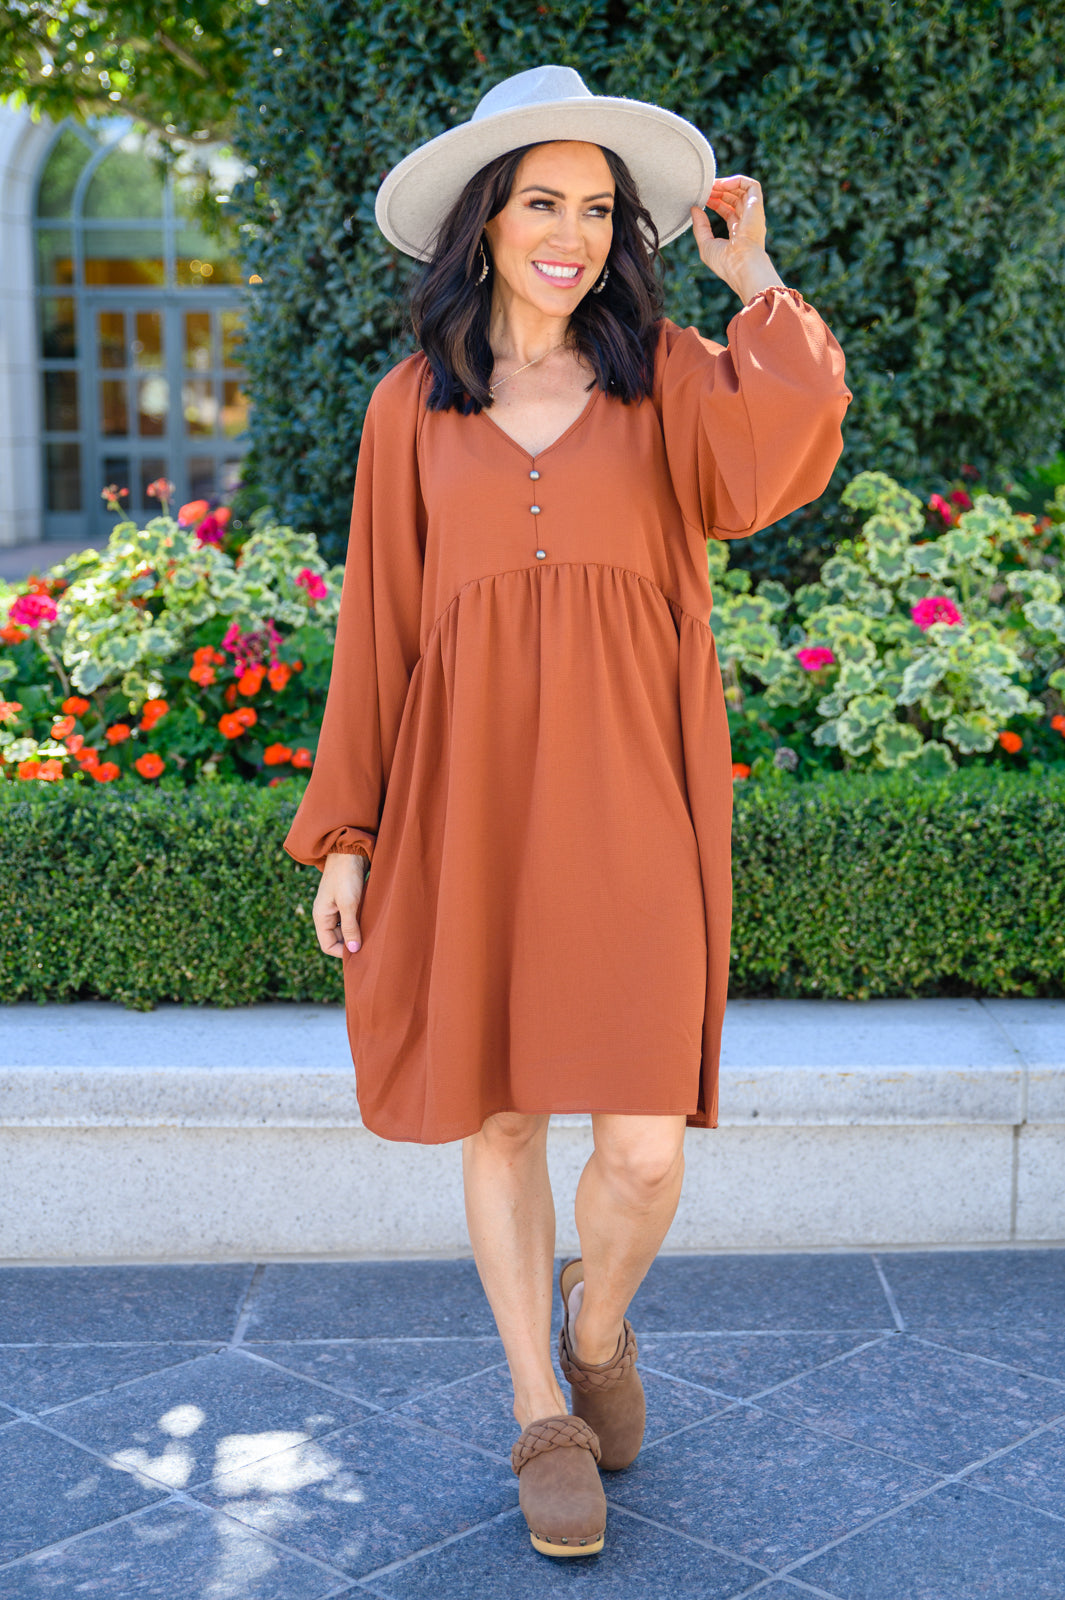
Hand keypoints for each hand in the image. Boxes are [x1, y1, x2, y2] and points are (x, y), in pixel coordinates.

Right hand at [313, 852, 366, 957]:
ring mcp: (337, 907)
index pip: (328, 945)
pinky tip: (373, 921)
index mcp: (321, 916)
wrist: (350, 849)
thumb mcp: (348, 903)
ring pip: (347, 929)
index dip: (342, 952)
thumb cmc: (346, 875)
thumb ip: (351, 927)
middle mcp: (327, 914)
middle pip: (338, 939)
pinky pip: (353, 918)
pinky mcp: (348, 900)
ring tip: (373, 933)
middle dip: (352, 943)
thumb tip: (354, 951)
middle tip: (371, 945)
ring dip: (359, 932)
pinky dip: (362, 921)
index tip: (361, 952)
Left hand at [690, 175, 783, 300]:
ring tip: (712, 184)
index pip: (729, 212)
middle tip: (705, 189)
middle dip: (720, 192)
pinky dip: (737, 181)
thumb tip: (694, 208)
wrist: (741, 265)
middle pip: (736, 200)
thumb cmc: (725, 263)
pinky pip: (752, 185)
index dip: (716, 203)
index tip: (704, 199)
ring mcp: (754, 214)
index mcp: (740, 234)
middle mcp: (749, 223)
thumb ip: (700, 227)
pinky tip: (723, 184)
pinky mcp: (757, 206)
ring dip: (727, 185)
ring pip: (743, 191)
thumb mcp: (706, 244)